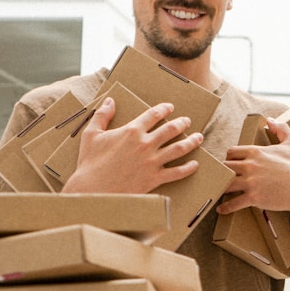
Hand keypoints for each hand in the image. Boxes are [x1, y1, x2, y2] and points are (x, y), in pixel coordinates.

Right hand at [61, 97, 203, 193]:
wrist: (93, 189)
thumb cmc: (90, 163)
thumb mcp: (91, 134)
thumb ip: (102, 116)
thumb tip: (109, 101)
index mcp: (131, 131)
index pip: (153, 114)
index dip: (164, 109)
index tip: (170, 107)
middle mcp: (145, 144)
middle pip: (170, 129)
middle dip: (181, 123)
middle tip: (187, 121)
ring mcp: (152, 161)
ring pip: (179, 148)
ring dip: (191, 142)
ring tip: (199, 138)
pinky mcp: (155, 178)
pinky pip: (177, 172)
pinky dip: (189, 168)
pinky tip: (195, 164)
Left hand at [216, 118, 289, 216]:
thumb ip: (281, 129)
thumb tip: (270, 119)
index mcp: (256, 151)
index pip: (232, 152)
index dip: (229, 158)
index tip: (230, 164)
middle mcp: (251, 165)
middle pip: (225, 167)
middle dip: (223, 172)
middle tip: (221, 178)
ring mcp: (251, 182)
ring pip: (226, 183)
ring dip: (220, 188)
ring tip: (216, 192)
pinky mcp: (254, 198)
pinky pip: (234, 202)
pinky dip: (226, 207)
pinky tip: (221, 209)